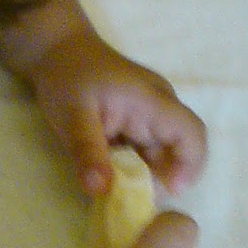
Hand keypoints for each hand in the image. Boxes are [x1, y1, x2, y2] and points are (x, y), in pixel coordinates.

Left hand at [28, 22, 206, 196]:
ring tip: (118, 192)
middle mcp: (158, 109)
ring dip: (145, 176)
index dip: (189, 166)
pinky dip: (132, 168)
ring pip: (161, 155)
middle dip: (161, 179)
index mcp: (152, 101)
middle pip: (179, 150)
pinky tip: (111, 177)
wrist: (56, 48)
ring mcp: (148, 116)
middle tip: (131, 199)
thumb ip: (87, 151)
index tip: (169, 191)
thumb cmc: (68, 75)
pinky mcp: (136, 123)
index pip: (191, 133)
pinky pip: (144, 152)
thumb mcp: (72, 115)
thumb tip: (100, 191)